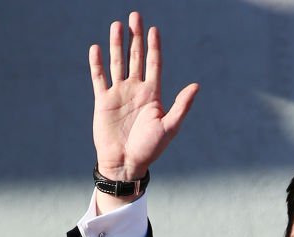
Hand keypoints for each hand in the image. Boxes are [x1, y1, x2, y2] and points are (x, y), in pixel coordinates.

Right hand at [89, 11, 197, 185]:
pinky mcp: (103, 101)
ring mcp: (119, 94)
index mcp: (153, 95)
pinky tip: (97, 48)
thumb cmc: (149, 149)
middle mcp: (136, 90)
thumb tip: (196, 86)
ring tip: (117, 25)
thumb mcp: (169, 127)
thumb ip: (181, 105)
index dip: (154, 47)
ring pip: (118, 62)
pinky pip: (99, 77)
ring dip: (117, 44)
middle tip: (134, 16)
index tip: (154, 29)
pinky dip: (97, 63)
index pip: (154, 64)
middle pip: (136, 57)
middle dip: (135, 37)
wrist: (126, 163)